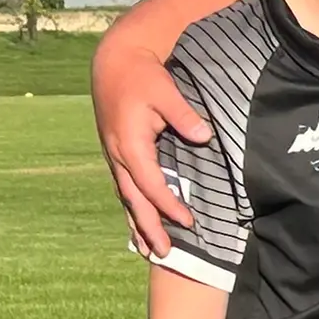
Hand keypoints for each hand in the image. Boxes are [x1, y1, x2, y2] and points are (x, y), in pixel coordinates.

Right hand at [94, 35, 209, 253]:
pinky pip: (125, 187)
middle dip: (149, 228)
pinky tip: (138, 223)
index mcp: (129, 144)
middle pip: (134, 200)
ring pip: (127, 197)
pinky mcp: (117, 152)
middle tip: (165, 255)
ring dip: (138, 224)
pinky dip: (133, 207)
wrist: (114, 63)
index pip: (151, 185)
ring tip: (149, 251)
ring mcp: (115, 155)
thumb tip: (203, 136)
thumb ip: (183, 114)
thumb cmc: (142, 75)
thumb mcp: (165, 90)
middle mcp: (118, 155)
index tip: (188, 222)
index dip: (169, 206)